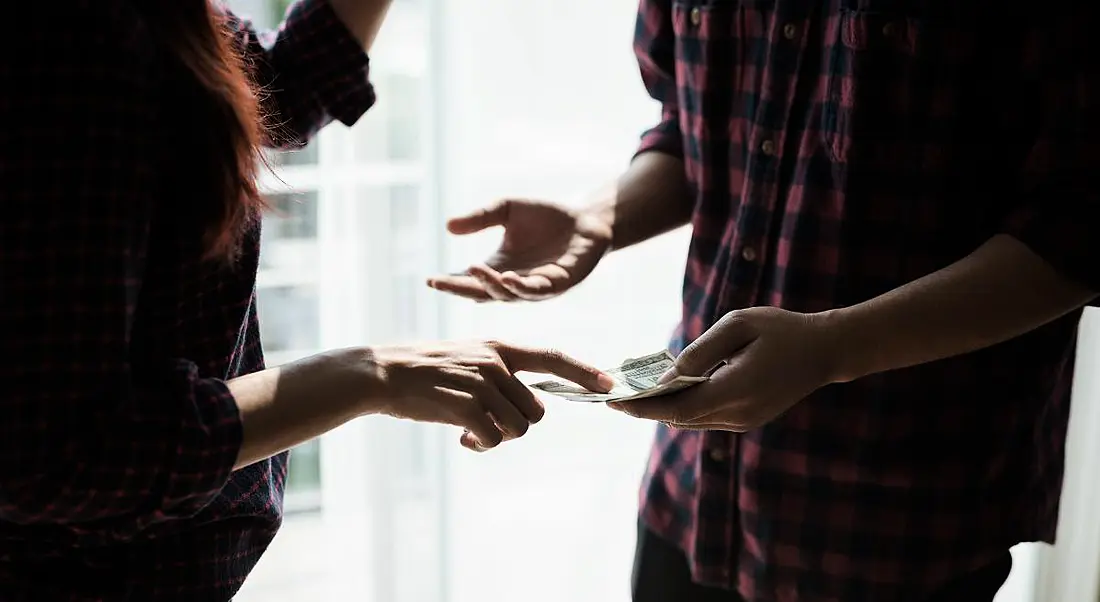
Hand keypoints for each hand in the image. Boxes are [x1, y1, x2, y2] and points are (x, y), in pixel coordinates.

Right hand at [372, 340, 613, 449]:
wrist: (383, 374)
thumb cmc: (425, 372)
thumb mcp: (468, 359)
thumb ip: (499, 375)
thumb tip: (526, 409)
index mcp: (499, 347)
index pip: (552, 356)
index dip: (583, 371)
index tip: (609, 383)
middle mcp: (496, 362)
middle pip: (536, 410)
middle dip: (517, 425)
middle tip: (488, 427)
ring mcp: (481, 382)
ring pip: (518, 427)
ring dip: (498, 437)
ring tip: (470, 431)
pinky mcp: (465, 404)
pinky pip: (493, 438)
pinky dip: (481, 445)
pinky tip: (461, 438)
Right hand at [426, 199, 611, 301]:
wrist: (586, 220)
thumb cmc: (545, 217)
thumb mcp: (506, 210)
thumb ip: (480, 218)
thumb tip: (448, 226)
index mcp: (498, 268)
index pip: (469, 280)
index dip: (449, 282)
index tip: (429, 280)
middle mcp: (514, 283)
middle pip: (483, 292)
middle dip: (461, 289)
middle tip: (440, 284)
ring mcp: (536, 287)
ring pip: (508, 294)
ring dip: (490, 284)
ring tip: (473, 270)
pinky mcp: (560, 284)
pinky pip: (537, 290)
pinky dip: (521, 286)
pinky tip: (507, 277)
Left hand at [608, 307, 839, 430]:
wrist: (826, 350)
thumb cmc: (781, 329)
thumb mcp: (738, 325)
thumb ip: (700, 350)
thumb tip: (666, 375)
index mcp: (734, 390)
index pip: (676, 407)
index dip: (642, 407)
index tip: (612, 401)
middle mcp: (738, 414)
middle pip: (678, 418)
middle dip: (645, 409)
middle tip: (613, 397)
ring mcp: (744, 422)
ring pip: (691, 421)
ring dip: (662, 410)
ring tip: (632, 395)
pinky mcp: (748, 421)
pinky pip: (706, 418)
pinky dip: (683, 408)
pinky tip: (666, 393)